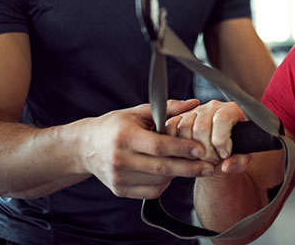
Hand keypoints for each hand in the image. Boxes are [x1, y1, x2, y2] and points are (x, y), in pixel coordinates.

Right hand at [80, 98, 215, 198]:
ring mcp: (119, 177)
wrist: (85, 147)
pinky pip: (151, 191)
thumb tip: (194, 103)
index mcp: (125, 136)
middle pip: (161, 167)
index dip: (182, 148)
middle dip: (189, 168)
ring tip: (188, 165)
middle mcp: (120, 159)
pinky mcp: (119, 190)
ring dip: (177, 175)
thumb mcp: (138, 112)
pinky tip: (168, 173)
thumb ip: (168, 108)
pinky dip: (165, 184)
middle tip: (210, 167)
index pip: (158, 146)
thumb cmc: (115, 126)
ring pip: (158, 181)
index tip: (201, 149)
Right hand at [165, 99, 250, 175]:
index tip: (224, 155)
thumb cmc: (233, 151)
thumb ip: (239, 162)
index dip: (221, 140)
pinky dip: (176, 144)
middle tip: (213, 161)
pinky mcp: (180, 118)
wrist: (221, 150)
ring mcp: (195, 112)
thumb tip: (226, 166)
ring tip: (202, 160)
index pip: (222, 119)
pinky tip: (188, 155)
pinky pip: (171, 128)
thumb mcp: (241, 159)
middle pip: (201, 127)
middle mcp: (212, 107)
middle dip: (206, 150)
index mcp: (231, 110)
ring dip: (190, 150)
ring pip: (184, 128)